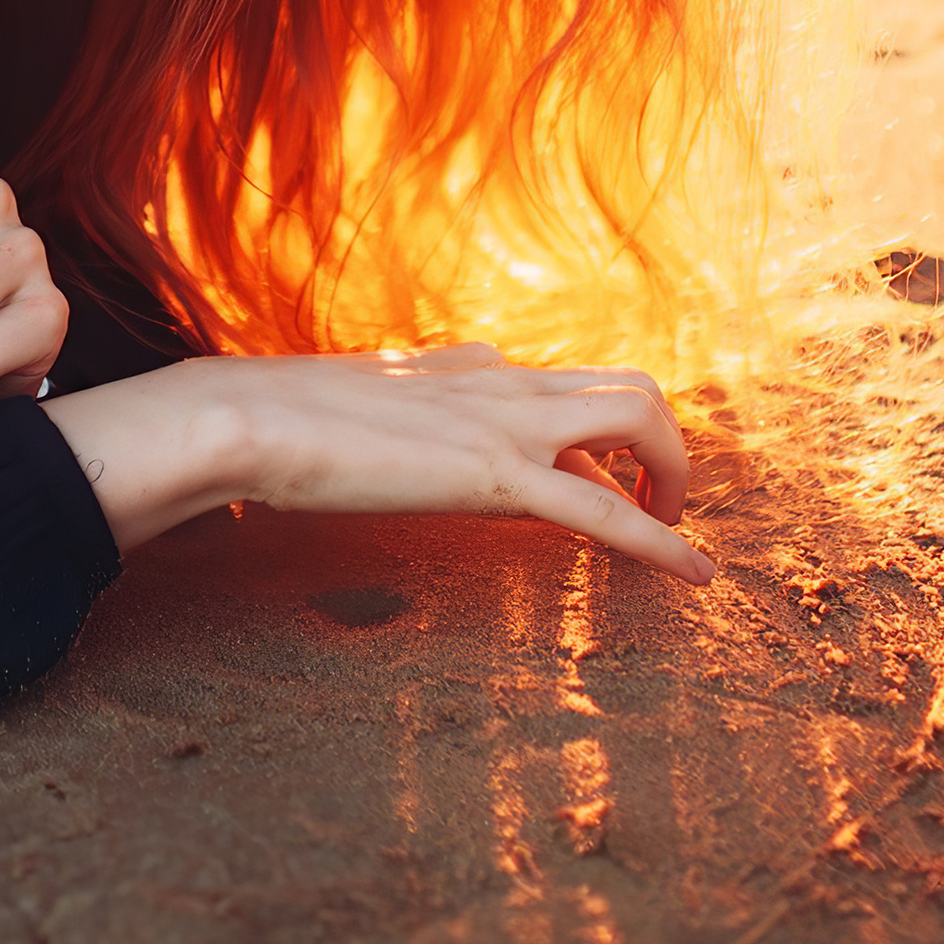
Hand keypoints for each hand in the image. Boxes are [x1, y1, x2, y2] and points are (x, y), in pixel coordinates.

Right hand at [38, 346, 712, 584]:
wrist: (246, 417)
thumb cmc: (273, 420)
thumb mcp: (344, 410)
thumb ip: (382, 419)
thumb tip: (377, 438)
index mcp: (463, 368)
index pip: (555, 386)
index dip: (592, 437)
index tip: (599, 476)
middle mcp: (498, 381)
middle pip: (625, 385)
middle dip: (661, 445)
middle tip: (657, 505)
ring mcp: (503, 423)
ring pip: (638, 416)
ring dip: (673, 474)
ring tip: (674, 532)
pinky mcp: (495, 477)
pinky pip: (603, 509)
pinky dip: (662, 542)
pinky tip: (696, 575)